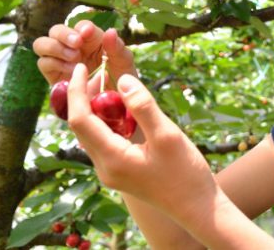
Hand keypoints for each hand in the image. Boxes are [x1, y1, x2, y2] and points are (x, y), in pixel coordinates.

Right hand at [33, 20, 136, 86]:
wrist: (113, 105)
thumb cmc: (121, 79)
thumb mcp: (124, 63)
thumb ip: (117, 47)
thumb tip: (110, 31)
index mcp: (91, 39)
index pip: (81, 26)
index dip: (82, 27)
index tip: (87, 33)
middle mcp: (73, 46)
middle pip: (55, 30)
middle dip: (64, 34)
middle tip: (77, 44)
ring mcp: (60, 59)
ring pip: (42, 44)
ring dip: (55, 47)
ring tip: (74, 58)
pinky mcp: (53, 75)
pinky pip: (43, 63)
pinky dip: (54, 63)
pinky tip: (71, 71)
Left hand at [68, 64, 217, 219]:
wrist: (197, 206)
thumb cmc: (186, 173)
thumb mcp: (167, 135)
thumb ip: (143, 106)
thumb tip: (123, 79)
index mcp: (111, 159)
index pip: (80, 119)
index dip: (76, 90)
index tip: (81, 66)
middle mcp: (104, 167)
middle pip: (82, 126)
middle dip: (86, 96)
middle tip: (103, 72)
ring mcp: (111, 171)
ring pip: (93, 133)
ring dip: (99, 108)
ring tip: (116, 86)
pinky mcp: (120, 171)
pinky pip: (105, 140)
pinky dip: (110, 120)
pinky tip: (127, 110)